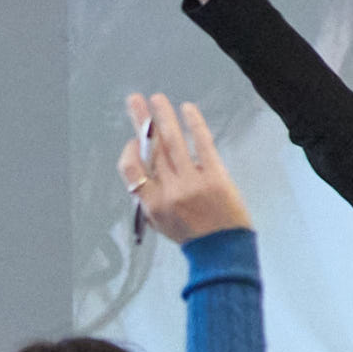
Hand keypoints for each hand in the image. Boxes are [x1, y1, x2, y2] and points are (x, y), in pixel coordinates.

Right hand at [121, 91, 253, 243]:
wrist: (223, 252)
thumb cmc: (192, 238)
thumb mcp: (161, 223)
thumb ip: (150, 199)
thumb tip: (142, 172)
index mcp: (152, 204)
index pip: (131, 170)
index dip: (129, 152)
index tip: (133, 141)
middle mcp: (169, 191)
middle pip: (151, 149)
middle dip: (142, 121)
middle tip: (135, 100)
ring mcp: (192, 182)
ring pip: (172, 141)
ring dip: (163, 115)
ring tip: (157, 98)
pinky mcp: (215, 176)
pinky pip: (202, 144)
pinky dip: (193, 123)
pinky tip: (188, 108)